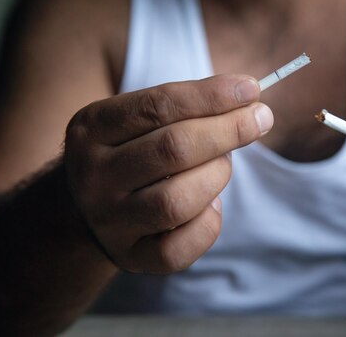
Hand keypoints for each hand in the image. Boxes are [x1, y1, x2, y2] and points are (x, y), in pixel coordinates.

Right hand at [64, 75, 272, 272]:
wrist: (85, 212)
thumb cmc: (131, 153)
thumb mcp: (140, 121)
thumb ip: (186, 107)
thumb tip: (250, 100)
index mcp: (92, 129)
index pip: (159, 106)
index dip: (211, 96)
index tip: (252, 89)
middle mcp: (93, 176)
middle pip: (173, 148)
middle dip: (228, 131)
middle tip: (260, 120)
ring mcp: (108, 221)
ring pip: (177, 201)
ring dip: (217, 176)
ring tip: (224, 165)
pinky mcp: (129, 257)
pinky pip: (178, 249)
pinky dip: (208, 224)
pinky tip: (211, 205)